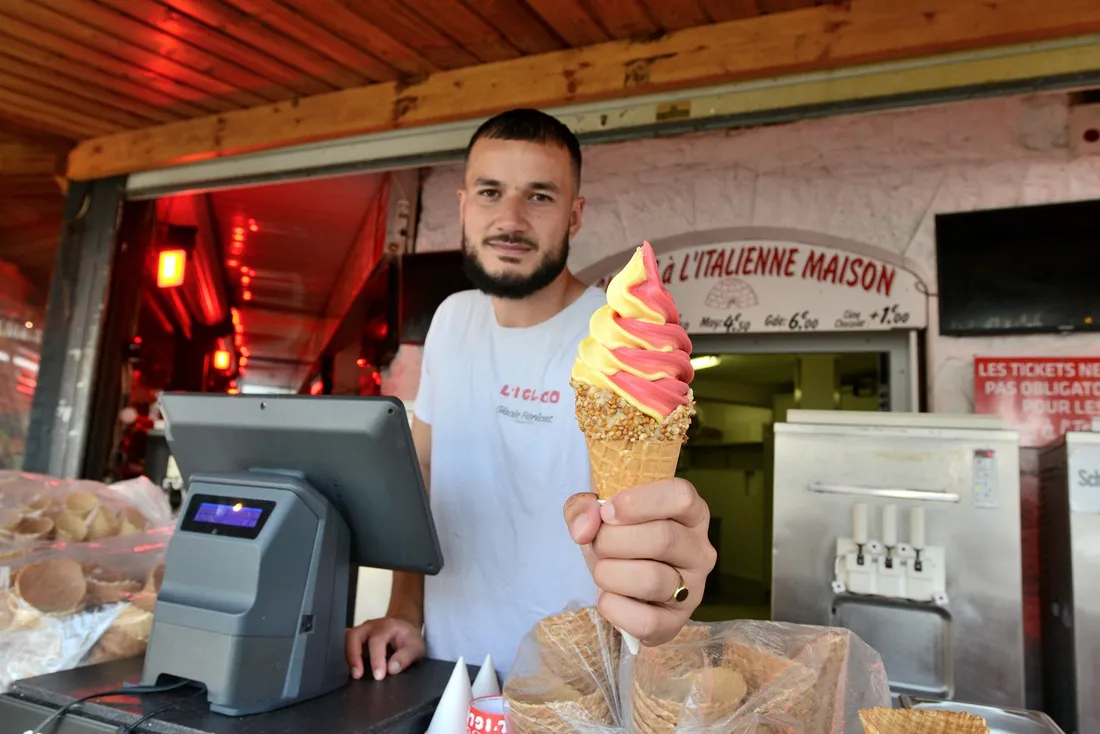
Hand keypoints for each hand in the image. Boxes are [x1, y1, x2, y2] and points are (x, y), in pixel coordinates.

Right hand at [345, 617, 425, 680]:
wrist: (404, 627)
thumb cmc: (409, 638)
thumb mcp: (416, 647)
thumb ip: (406, 657)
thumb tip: (392, 668)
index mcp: (387, 626)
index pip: (377, 640)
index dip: (376, 659)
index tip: (378, 676)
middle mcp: (371, 626)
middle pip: (355, 635)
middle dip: (354, 656)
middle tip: (357, 675)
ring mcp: (361, 630)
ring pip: (346, 639)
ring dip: (348, 657)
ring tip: (353, 674)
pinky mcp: (355, 637)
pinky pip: (344, 643)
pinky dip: (344, 655)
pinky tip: (347, 669)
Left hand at [564, 478, 716, 647]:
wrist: (617, 577)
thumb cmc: (618, 537)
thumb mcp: (599, 513)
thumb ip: (583, 508)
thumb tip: (584, 529)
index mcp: (691, 513)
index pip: (681, 496)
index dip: (638, 502)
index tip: (606, 511)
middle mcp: (700, 550)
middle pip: (662, 538)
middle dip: (613, 540)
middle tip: (598, 544)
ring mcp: (694, 589)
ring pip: (652, 580)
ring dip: (610, 574)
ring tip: (603, 570)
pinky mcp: (677, 622)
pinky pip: (647, 621)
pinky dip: (614, 608)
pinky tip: (608, 597)